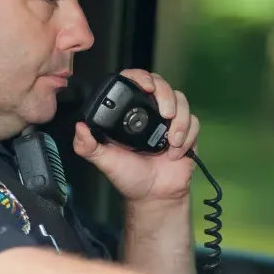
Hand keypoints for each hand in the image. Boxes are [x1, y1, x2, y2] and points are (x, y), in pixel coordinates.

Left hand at [73, 69, 199, 202]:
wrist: (154, 196)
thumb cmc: (129, 177)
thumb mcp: (104, 161)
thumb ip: (87, 146)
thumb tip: (79, 127)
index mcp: (129, 114)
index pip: (135, 82)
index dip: (141, 77)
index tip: (146, 87)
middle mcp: (150, 113)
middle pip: (163, 85)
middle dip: (167, 96)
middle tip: (165, 113)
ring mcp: (169, 122)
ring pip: (182, 101)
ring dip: (180, 119)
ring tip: (172, 141)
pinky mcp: (187, 133)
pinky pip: (194, 122)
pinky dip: (188, 135)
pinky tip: (176, 152)